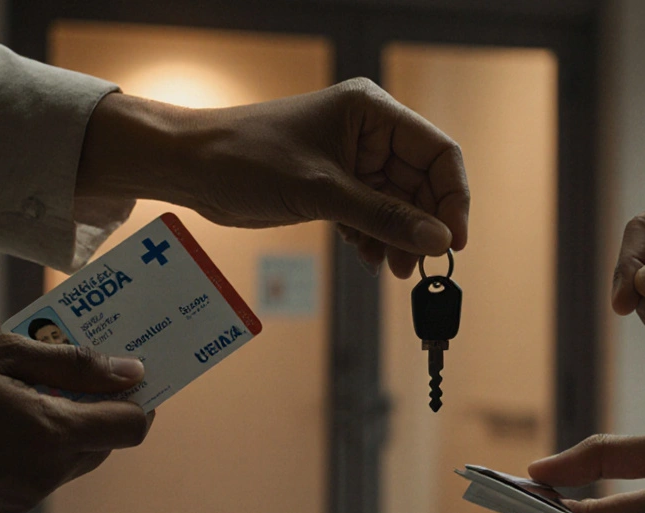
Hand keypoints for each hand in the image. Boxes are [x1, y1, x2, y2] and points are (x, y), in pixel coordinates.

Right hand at [0, 335, 153, 512]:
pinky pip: (51, 472)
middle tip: (77, 371)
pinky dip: (47, 445)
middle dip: (103, 407)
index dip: (140, 398)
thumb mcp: (3, 355)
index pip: (132, 426)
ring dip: (74, 426)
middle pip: (108, 442)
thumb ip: (74, 363)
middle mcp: (49, 473)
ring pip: (81, 457)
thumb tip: (130, 371)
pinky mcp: (11, 504)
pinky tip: (13, 418)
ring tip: (34, 391)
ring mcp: (30, 494)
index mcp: (52, 434)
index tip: (128, 372)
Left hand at [78, 79, 469, 278]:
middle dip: (423, 224)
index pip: (437, 152)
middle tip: (420, 265)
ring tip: (392, 268)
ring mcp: (352, 159)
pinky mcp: (333, 184)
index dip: (452, 197)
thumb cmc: (247, 159)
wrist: (190, 167)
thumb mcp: (322, 192)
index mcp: (372, 111)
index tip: (453, 241)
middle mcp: (368, 131)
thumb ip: (385, 217)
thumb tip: (440, 240)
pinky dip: (374, 237)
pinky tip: (368, 258)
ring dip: (399, 237)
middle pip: (422, 182)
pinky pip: (371, 213)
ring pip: (398, 203)